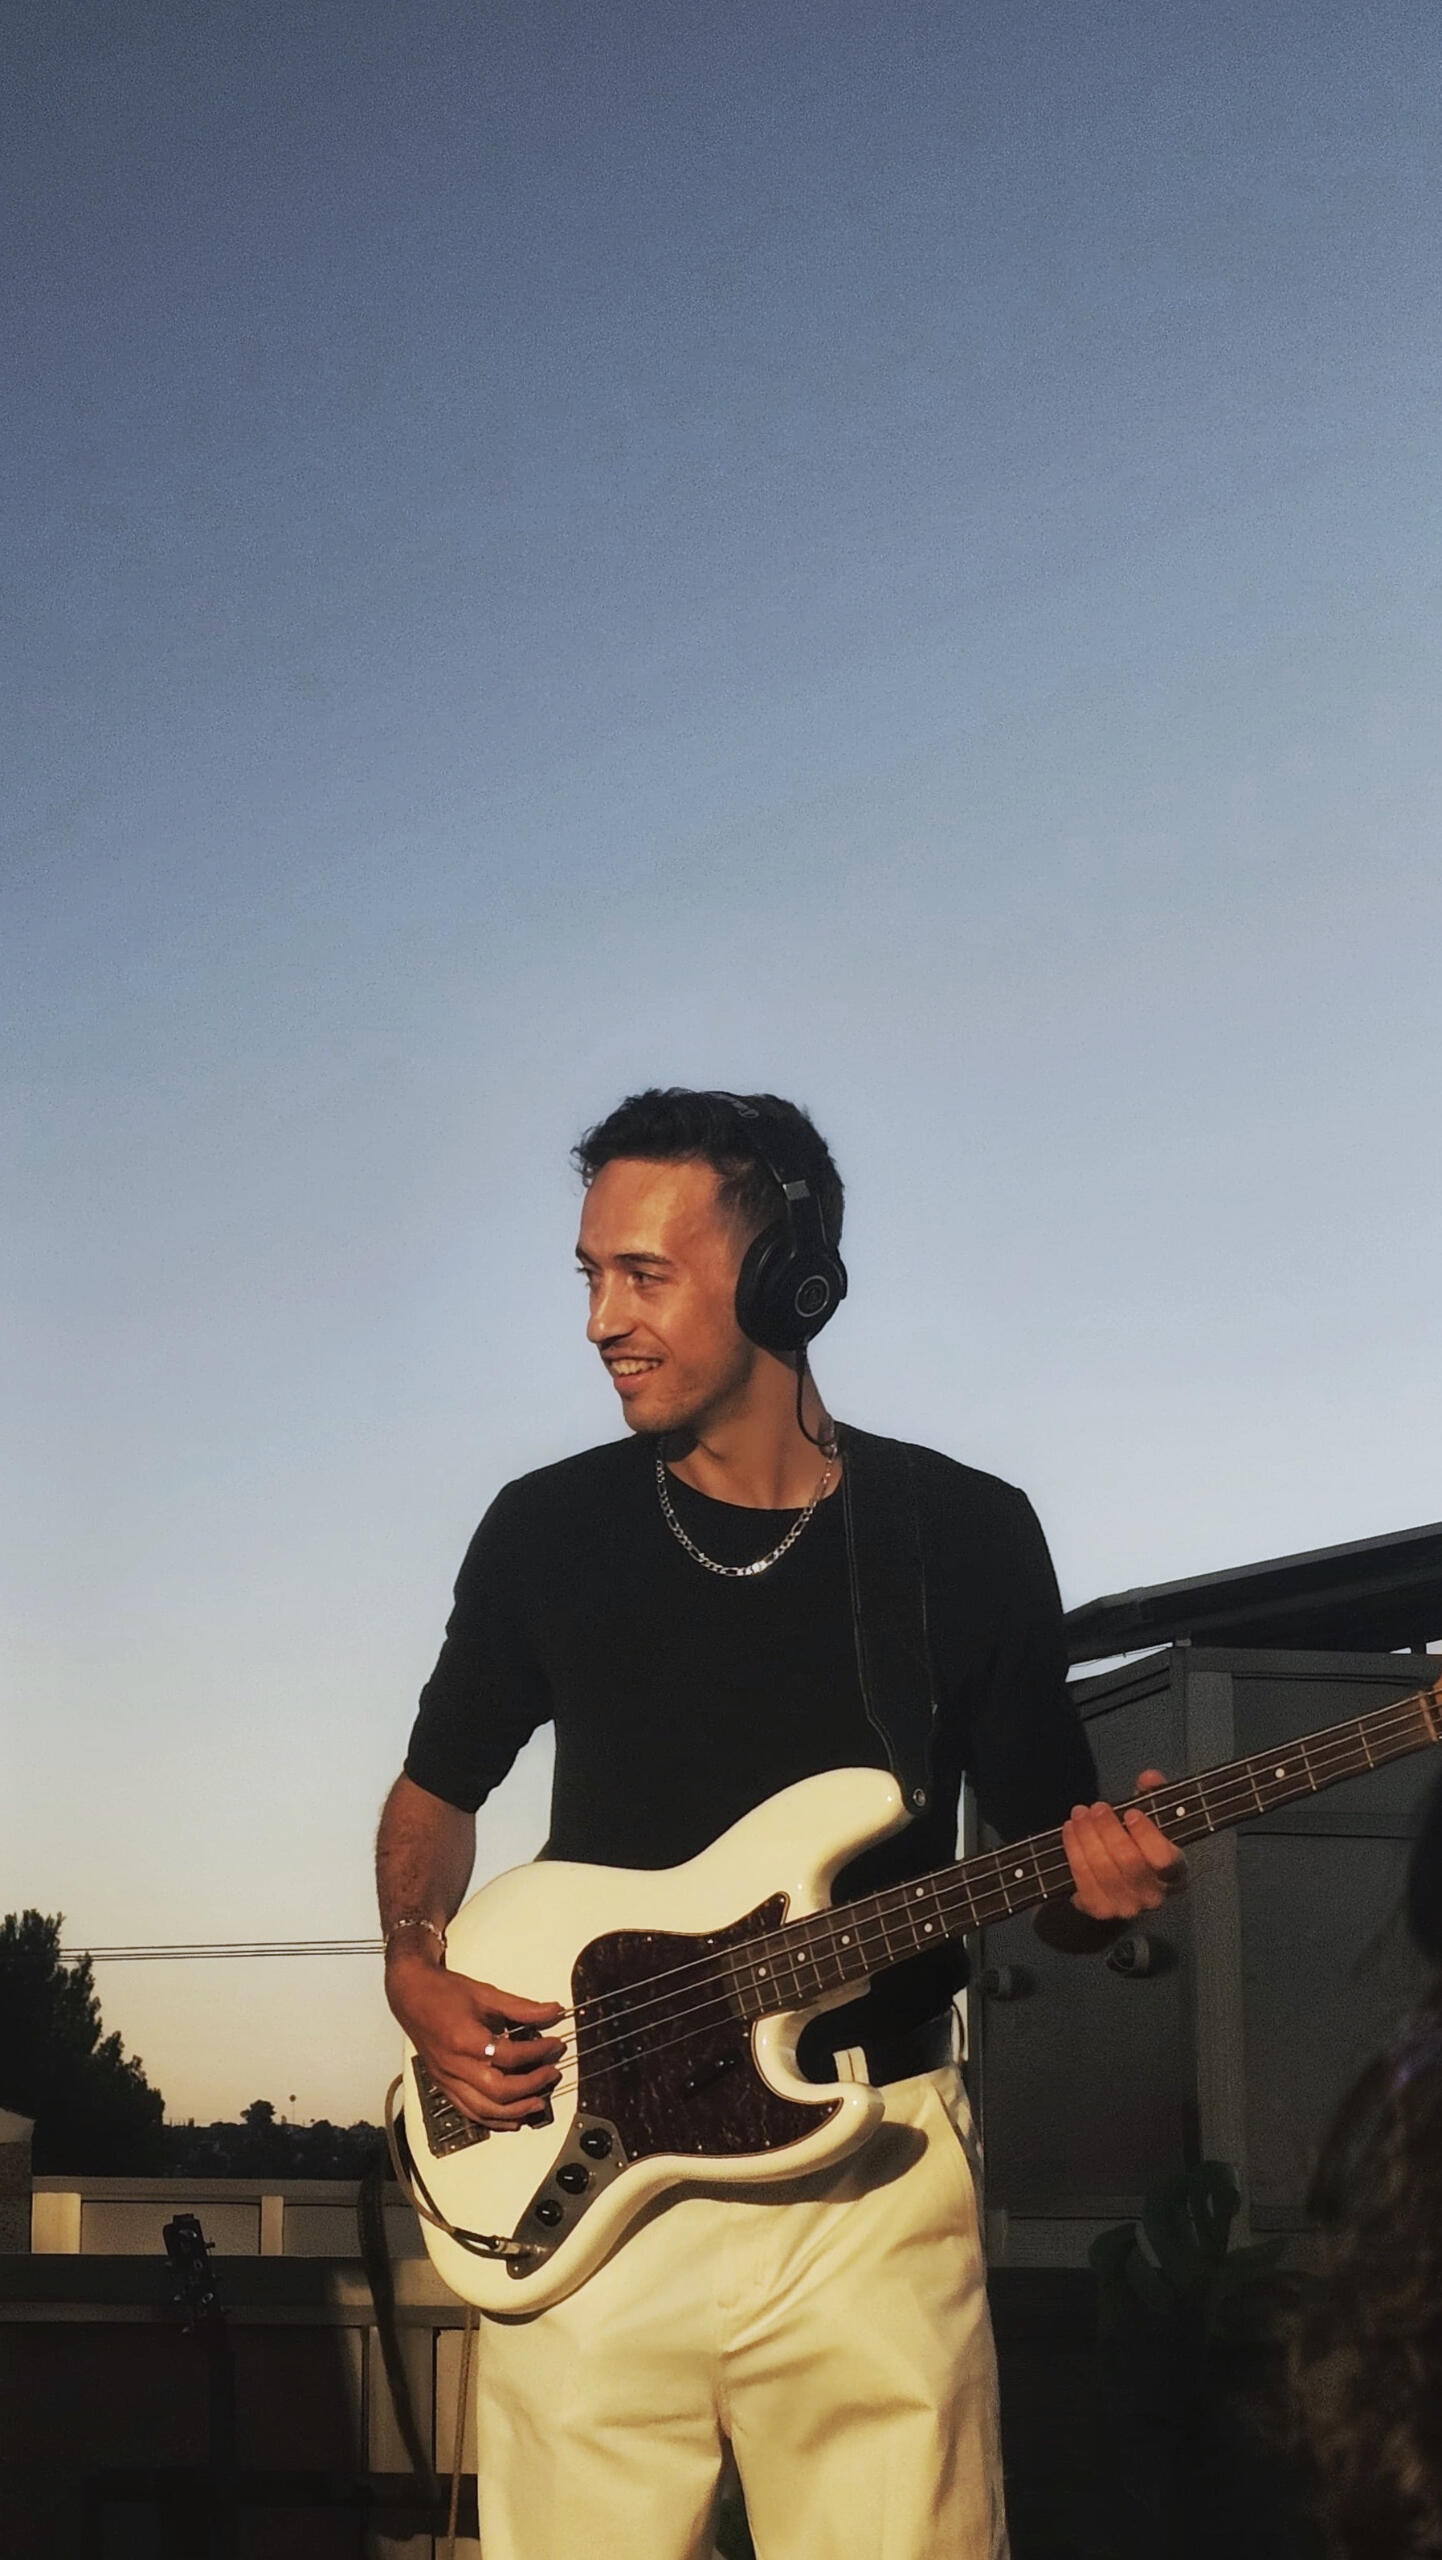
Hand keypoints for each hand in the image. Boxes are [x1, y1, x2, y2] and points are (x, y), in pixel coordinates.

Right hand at [386, 1948, 564, 2128]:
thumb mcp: (486, 1993)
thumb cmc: (444, 1992)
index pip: (510, 2056)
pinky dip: (492, 2120)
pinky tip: (510, 2120)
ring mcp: (446, 2079)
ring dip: (514, 2112)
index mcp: (465, 2039)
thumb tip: (552, 2012)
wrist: (411, 1993)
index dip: (538, 2052)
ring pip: (483, 2110)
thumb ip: (522, 2008)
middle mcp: (454, 2065)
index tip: (554, 2045)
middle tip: (551, 2074)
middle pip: (498, 2091)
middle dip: (531, 2086)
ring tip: (537, 2104)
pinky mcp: (443, 2085)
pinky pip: (468, 2112)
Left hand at [1062, 1768, 1187, 1921]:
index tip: (1130, 1812)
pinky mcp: (1099, 1910)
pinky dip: (1074, 1852)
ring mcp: (1126, 1907)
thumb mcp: (1152, 1817)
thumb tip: (1149, 1777)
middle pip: (1128, 1862)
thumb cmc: (1141, 1842)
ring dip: (1087, 1837)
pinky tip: (1070, 1830)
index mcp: (1176, 1873)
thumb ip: (1154, 1795)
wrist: (1122, 1880)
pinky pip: (1082, 1880)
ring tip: (1079, 1814)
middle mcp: (1154, 1896)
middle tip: (1097, 1807)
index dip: (1146, 1835)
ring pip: (1103, 1871)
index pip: (1164, 1859)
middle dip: (1108, 1830)